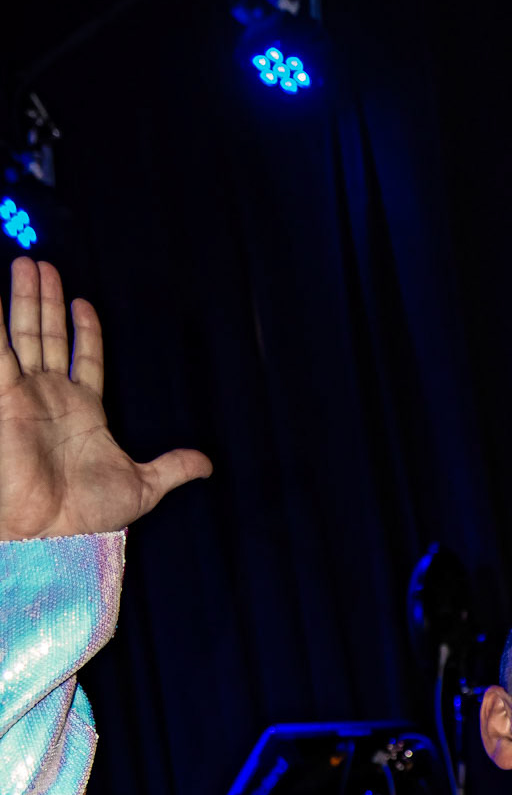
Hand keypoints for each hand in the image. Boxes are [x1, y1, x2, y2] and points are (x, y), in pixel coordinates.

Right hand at [0, 258, 210, 539]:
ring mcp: (27, 396)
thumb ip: (173, 468)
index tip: (84, 302)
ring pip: (25, 335)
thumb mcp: (145, 486)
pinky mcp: (4, 398)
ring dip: (25, 299)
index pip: (84, 359)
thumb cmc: (93, 515)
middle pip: (49, 336)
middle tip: (41, 265)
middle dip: (46, 301)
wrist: (57, 531)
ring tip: (25, 263)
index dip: (85, 331)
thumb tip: (207, 464)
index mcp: (85, 412)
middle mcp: (53, 398)